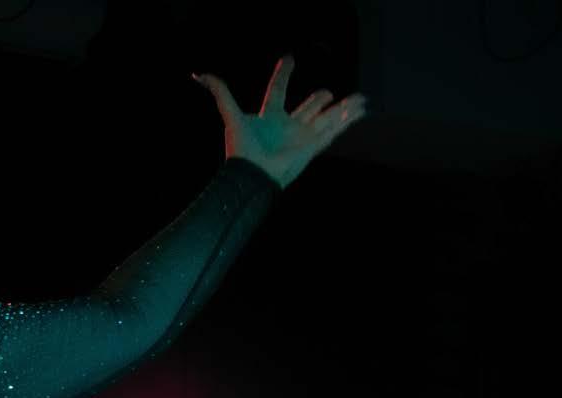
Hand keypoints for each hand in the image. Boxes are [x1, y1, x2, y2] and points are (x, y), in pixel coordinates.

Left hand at [193, 54, 366, 189]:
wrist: (253, 175)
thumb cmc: (241, 149)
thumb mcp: (230, 116)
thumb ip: (220, 94)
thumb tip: (201, 76)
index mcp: (269, 118)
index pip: (277, 91)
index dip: (282, 75)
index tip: (289, 58)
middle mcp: (287, 127)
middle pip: (307, 109)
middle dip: (319, 100)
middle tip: (327, 92)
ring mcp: (301, 137)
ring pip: (327, 119)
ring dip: (343, 109)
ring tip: (359, 99)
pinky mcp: (312, 148)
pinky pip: (333, 131)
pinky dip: (347, 121)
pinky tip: (360, 110)